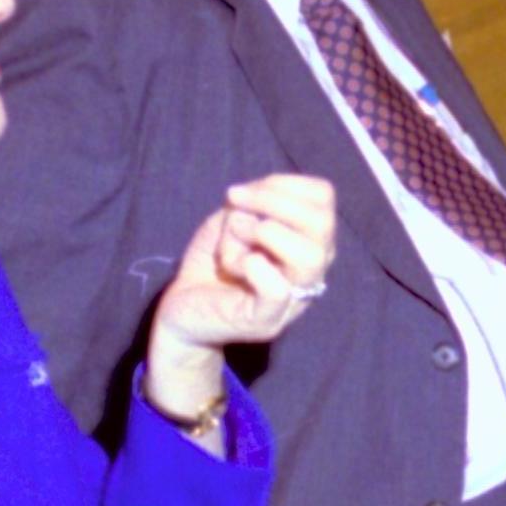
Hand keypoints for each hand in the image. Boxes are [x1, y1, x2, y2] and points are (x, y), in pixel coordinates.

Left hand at [144, 174, 338, 417]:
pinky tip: (234, 266)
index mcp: (310, 242)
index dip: (284, 183)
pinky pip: (277, 290)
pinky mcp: (266, 322)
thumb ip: (257, 199)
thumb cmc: (211, 261)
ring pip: (308, 256)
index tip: (244, 193)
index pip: (324, 197)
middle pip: (322, 223)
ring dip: (262, 233)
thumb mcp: (234, 217)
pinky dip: (252, 266)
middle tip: (232, 208)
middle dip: (273, 202)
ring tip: (233, 240)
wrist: (181, 308)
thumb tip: (265, 191)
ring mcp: (293, 300)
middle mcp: (311, 271)